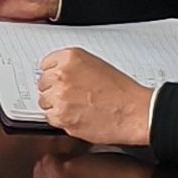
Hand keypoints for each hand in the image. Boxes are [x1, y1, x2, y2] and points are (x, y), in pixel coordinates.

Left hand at [39, 48, 154, 149]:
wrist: (134, 112)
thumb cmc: (122, 91)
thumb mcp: (96, 65)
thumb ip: (73, 67)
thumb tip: (57, 74)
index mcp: (70, 58)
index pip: (45, 65)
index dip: (53, 75)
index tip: (58, 80)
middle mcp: (62, 75)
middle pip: (42, 84)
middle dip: (54, 90)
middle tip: (72, 96)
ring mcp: (60, 97)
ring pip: (44, 102)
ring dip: (56, 106)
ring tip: (76, 107)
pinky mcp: (61, 117)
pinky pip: (50, 118)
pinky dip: (61, 119)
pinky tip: (77, 116)